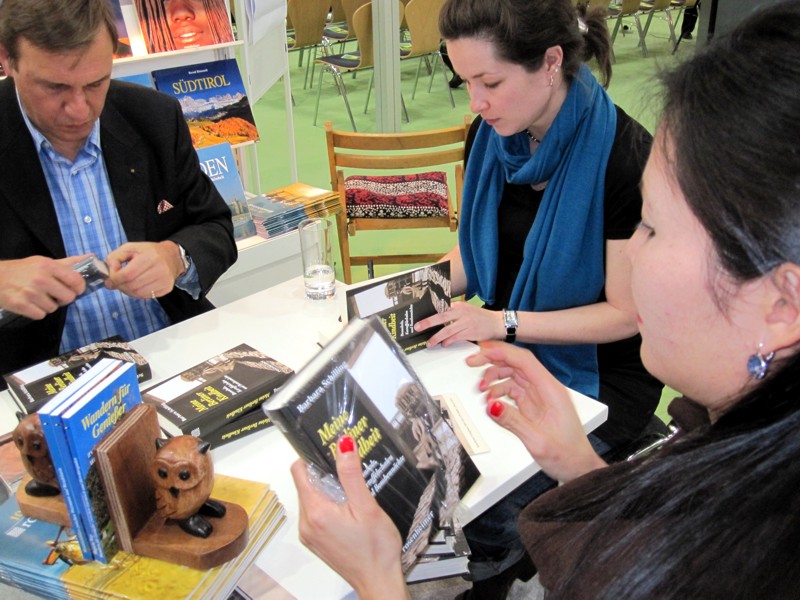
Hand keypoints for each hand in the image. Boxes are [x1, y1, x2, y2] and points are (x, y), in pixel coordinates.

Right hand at [0, 256, 87, 319]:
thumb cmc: (21, 270)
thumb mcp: (43, 262)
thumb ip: (67, 263)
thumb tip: (89, 257)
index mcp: (48, 266)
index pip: (76, 281)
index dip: (79, 288)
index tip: (75, 289)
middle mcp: (40, 279)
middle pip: (68, 297)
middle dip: (64, 298)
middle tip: (55, 294)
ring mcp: (30, 293)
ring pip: (54, 308)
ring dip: (48, 305)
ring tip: (39, 297)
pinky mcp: (21, 305)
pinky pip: (41, 315)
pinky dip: (37, 312)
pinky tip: (30, 303)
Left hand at [105, 241, 181, 298]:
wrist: (171, 257)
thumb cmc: (149, 252)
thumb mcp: (130, 248)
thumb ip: (115, 257)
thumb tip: (109, 272)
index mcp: (151, 256)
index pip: (128, 274)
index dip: (115, 279)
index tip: (109, 279)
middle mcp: (160, 269)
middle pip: (132, 285)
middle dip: (119, 286)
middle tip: (115, 283)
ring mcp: (165, 280)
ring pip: (137, 293)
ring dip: (127, 290)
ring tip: (125, 284)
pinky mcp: (166, 288)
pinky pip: (145, 296)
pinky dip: (136, 293)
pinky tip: (135, 286)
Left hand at [291, 437, 409, 599]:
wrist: (379, 581)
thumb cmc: (376, 548)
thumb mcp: (366, 506)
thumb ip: (351, 474)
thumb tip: (343, 444)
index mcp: (315, 511)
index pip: (298, 471)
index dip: (313, 457)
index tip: (330, 451)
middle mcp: (306, 523)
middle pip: (306, 484)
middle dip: (325, 474)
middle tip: (350, 472)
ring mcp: (309, 534)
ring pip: (312, 499)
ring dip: (329, 490)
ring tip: (354, 493)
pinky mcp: (316, 541)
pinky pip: (316, 514)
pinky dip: (329, 506)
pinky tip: (350, 510)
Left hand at [414, 301, 503, 346]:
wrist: (497, 322)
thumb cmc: (480, 318)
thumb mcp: (466, 310)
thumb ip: (453, 314)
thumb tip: (438, 319)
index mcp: (458, 306)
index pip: (441, 309)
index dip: (429, 314)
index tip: (419, 319)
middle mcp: (461, 312)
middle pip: (441, 317)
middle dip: (428, 322)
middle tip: (418, 327)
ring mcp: (466, 322)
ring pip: (447, 330)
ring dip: (436, 337)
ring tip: (429, 343)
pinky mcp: (471, 332)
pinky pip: (456, 337)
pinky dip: (448, 341)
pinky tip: (443, 344)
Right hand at [467, 341, 606, 482]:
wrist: (578, 467)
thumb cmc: (567, 455)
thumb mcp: (538, 442)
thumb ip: (514, 422)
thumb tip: (492, 406)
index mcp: (552, 391)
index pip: (525, 361)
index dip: (503, 352)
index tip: (483, 351)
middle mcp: (546, 389)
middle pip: (517, 364)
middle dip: (493, 361)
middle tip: (472, 363)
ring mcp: (539, 396)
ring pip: (513, 375)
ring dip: (494, 378)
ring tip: (481, 390)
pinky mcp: (533, 405)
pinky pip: (513, 390)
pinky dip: (499, 392)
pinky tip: (491, 402)